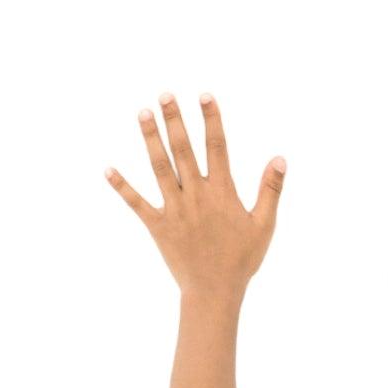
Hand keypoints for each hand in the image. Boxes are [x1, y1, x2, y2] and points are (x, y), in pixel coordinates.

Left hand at [106, 92, 284, 295]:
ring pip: (160, 167)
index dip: (211, 119)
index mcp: (222, 193)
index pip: (217, 147)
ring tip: (143, 113)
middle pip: (183, 149)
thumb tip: (280, 159)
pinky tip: (107, 170)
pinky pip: (137, 203)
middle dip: (174, 120)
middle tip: (165, 94)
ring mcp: (175, 209)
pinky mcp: (158, 226)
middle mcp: (196, 195)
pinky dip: (122, 187)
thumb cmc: (242, 261)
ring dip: (151, 139)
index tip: (204, 95)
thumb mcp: (264, 226)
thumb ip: (271, 190)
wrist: (215, 293)